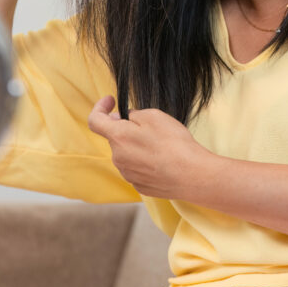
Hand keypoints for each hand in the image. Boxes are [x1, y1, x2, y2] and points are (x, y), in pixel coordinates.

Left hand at [87, 96, 213, 198]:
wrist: (192, 175)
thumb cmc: (174, 144)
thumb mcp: (154, 116)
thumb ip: (133, 114)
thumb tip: (126, 119)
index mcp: (118, 137)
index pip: (95, 121)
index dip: (100, 107)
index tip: (110, 101)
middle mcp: (118, 158)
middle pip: (115, 138)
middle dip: (126, 129)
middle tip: (148, 125)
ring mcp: (128, 174)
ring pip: (126, 154)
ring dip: (136, 146)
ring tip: (160, 145)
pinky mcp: (140, 185)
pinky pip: (137, 168)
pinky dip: (145, 161)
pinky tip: (162, 160)